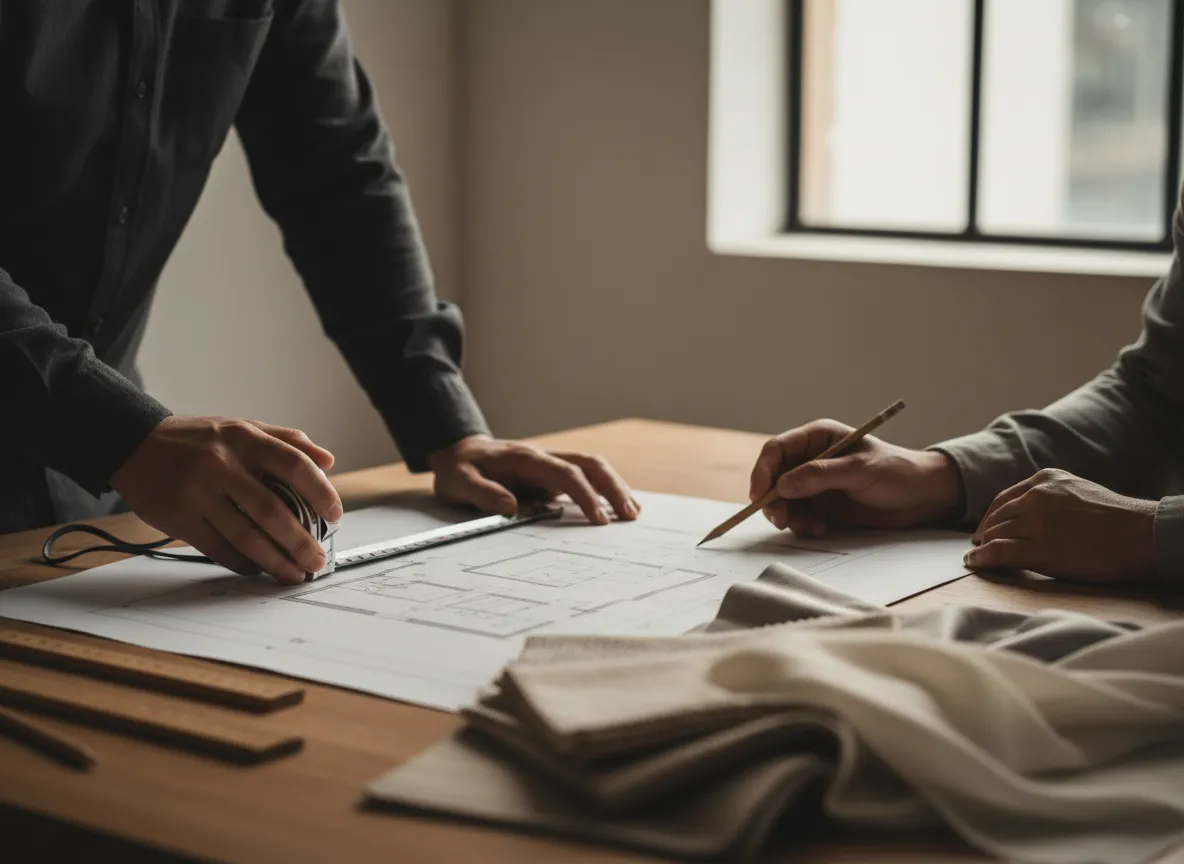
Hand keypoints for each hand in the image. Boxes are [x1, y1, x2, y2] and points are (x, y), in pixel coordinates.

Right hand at [111, 416, 342, 584]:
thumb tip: (327, 461)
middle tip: (316, 560)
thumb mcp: (241, 427)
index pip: (293, 465)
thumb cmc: (198, 440)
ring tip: (294, 574)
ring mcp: (198, 493)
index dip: (320, 492)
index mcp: (244, 439)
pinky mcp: (179, 518)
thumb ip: (286, 441)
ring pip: (246, 536)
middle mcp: (222, 465)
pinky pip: (219, 548)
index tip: (334, 515)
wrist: (135, 444)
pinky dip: (243, 563)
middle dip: (300, 541)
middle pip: (272, 511)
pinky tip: (259, 569)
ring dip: (275, 561)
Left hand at [428, 435, 638, 524]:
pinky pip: (585, 478)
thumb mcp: (459, 482)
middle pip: (590, 464)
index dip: (585, 495)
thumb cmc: (460, 469)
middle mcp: (543, 457)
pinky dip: (605, 489)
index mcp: (525, 459)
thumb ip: (482, 493)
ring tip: (633, 513)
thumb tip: (511, 507)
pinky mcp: (551, 474)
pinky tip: (617, 505)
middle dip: (614, 487)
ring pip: (592, 467)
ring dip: (615, 487)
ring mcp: (550, 464)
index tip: (599, 518)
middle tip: (631, 515)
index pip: (565, 474)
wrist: (459, 452)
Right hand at [750, 420, 961, 536]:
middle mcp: (810, 459)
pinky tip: (821, 529)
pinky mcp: (822, 506)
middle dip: (772, 500)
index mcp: (818, 438)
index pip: (776, 450)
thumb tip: (782, 485)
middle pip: (773, 478)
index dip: (762, 471)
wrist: (924, 497)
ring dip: (788, 516)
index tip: (759, 495)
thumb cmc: (897, 472)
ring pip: (782, 501)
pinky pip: (798, 516)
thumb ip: (820, 476)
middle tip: (781, 520)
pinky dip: (803, 525)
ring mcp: (815, 484)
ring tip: (809, 527)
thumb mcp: (860, 470)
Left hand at [965, 469, 1156, 582]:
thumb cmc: (1117, 519)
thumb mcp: (1079, 491)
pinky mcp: (1041, 549)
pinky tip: (975, 563)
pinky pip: (998, 553)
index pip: (1004, 499)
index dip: (990, 516)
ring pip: (995, 534)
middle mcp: (1037, 496)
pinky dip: (982, 559)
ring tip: (977, 556)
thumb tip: (1027, 514)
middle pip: (997, 517)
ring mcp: (1037, 522)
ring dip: (982, 547)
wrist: (1143, 535)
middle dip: (985, 533)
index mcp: (1046, 479)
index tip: (984, 529)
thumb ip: (1051, 496)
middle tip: (978, 546)